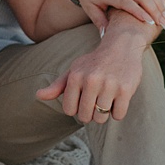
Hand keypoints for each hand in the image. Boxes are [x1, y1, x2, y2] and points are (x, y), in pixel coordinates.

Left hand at [35, 15, 150, 122]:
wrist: (122, 46)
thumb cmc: (95, 62)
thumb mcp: (74, 70)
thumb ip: (57, 85)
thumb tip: (38, 95)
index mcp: (75, 76)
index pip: (70, 111)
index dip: (77, 108)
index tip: (84, 99)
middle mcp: (91, 80)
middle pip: (85, 117)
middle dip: (90, 113)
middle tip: (96, 101)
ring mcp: (109, 85)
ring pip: (101, 119)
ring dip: (104, 114)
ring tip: (107, 99)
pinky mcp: (125, 89)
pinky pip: (118, 115)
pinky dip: (117, 111)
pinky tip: (118, 98)